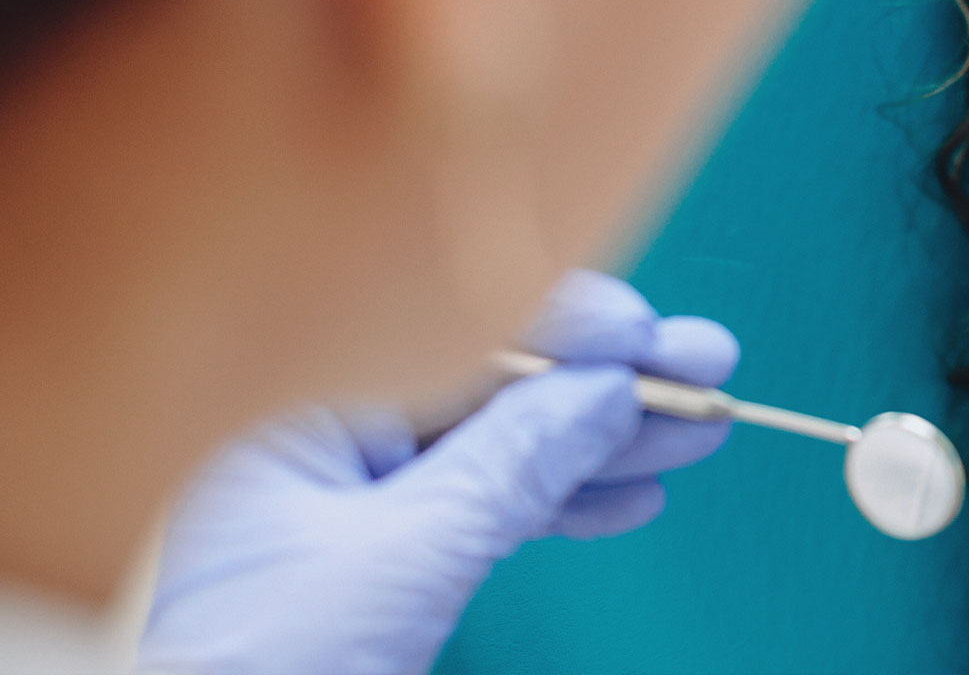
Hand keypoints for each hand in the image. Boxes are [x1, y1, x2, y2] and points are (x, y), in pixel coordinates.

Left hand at [137, 269, 737, 674]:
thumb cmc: (261, 670)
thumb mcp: (405, 555)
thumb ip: (511, 462)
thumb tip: (606, 390)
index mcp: (296, 404)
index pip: (449, 330)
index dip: (562, 326)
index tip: (647, 338)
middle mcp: (326, 436)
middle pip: (494, 385)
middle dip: (607, 383)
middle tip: (706, 365)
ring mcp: (356, 499)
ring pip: (506, 448)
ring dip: (608, 444)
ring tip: (698, 430)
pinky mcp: (384, 557)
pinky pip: (490, 508)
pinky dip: (565, 504)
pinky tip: (632, 497)